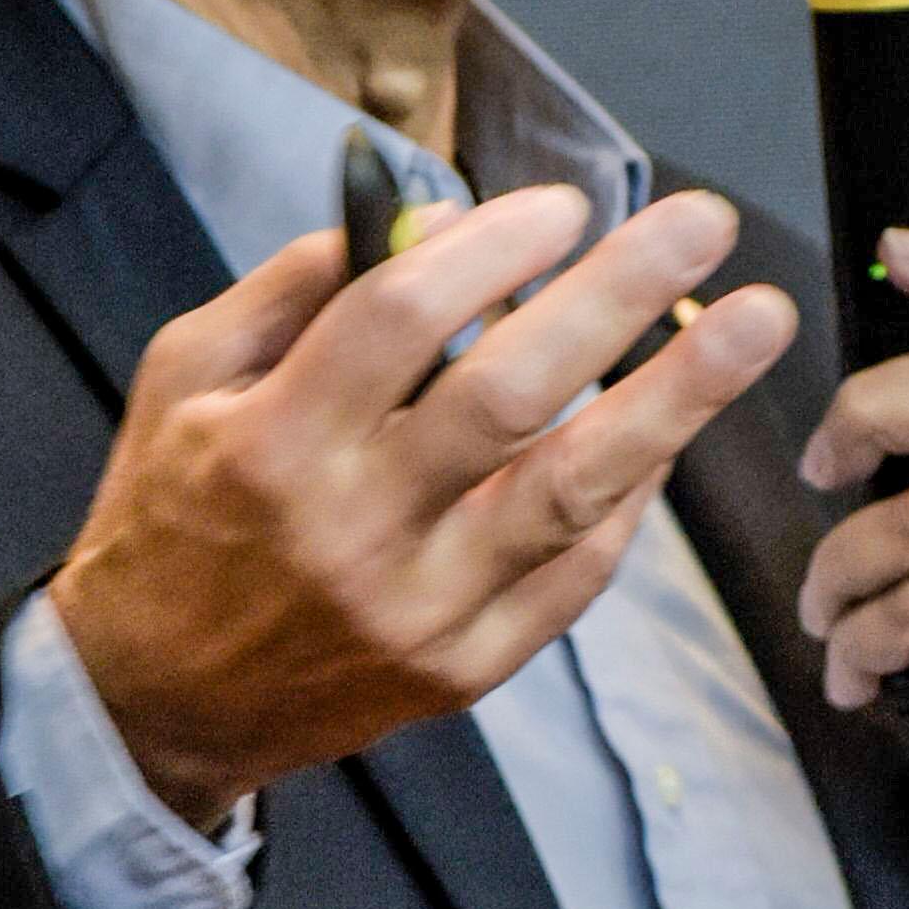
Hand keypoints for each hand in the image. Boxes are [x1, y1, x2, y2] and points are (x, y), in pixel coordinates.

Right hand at [50, 185, 798, 823]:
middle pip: (508, 394)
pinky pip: (576, 575)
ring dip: (676, 399)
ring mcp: (418, 609)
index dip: (493, 246)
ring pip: (571, 492)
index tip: (564, 203)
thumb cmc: (170, 515)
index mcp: (273, 442)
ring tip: (755, 323)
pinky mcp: (463, 669)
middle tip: (703, 222)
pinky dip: (632, 498)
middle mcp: (352, 527)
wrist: (153, 704)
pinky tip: (671, 431)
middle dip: (616, 297)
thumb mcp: (183, 379)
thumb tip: (415, 213)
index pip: (404, 318)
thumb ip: (291, 290)